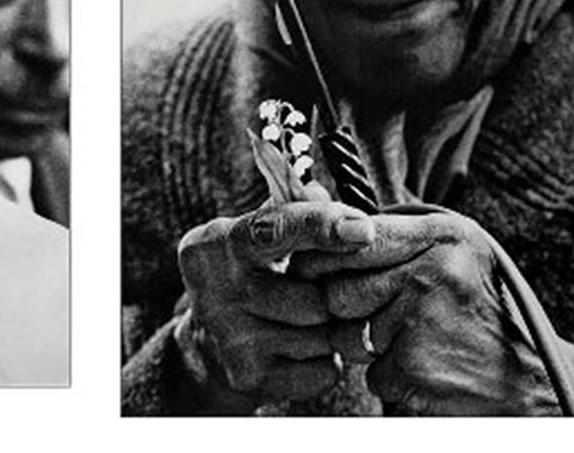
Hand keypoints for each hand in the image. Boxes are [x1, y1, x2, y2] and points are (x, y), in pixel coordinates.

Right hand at [174, 201, 374, 406]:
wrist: (210, 344)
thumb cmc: (252, 273)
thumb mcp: (263, 233)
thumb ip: (297, 208)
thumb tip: (326, 197)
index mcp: (215, 243)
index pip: (272, 230)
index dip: (321, 227)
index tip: (364, 230)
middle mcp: (216, 290)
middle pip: (312, 294)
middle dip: (333, 294)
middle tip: (328, 288)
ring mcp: (230, 337)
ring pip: (322, 334)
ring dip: (333, 327)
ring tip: (314, 318)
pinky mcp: (248, 376)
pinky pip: (321, 369)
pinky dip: (327, 360)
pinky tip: (307, 347)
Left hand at [292, 212, 558, 414]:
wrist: (532, 376)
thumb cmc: (490, 312)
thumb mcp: (464, 252)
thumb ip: (408, 233)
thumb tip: (343, 223)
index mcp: (444, 235)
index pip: (358, 237)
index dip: (326, 259)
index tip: (319, 272)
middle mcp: (433, 270)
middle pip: (339, 289)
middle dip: (347, 312)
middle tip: (379, 318)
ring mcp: (421, 319)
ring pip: (347, 335)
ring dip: (368, 347)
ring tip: (411, 342)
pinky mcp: (413, 365)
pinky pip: (371, 372)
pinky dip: (391, 377)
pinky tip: (426, 367)